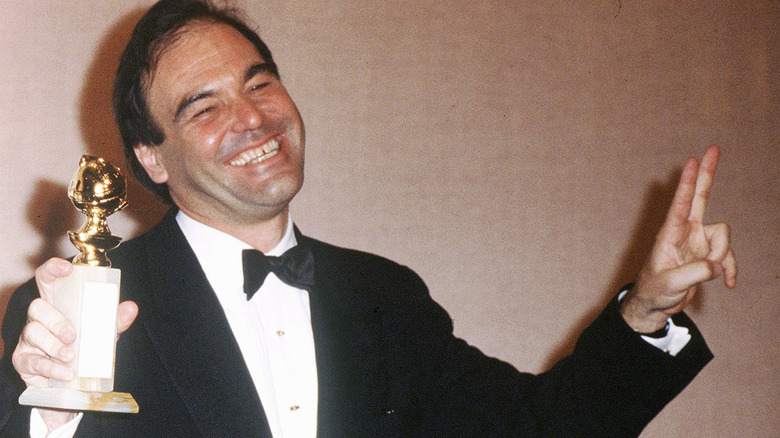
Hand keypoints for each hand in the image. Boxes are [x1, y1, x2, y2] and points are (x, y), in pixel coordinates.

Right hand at [11, 257, 138, 428]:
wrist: (73, 381)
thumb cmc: (85, 347)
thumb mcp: (103, 332)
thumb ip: (115, 320)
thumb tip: (131, 307)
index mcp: (58, 304)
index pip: (47, 279)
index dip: (52, 270)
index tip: (66, 269)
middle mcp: (40, 317)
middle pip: (37, 306)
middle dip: (55, 320)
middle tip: (73, 336)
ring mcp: (29, 338)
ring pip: (32, 332)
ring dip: (53, 345)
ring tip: (71, 356)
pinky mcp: (24, 359)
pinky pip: (33, 360)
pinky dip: (51, 367)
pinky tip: (66, 372)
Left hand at [620, 146, 736, 332]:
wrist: (655, 304)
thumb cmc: (655, 291)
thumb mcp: (671, 284)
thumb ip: (696, 272)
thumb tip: (717, 265)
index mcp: (670, 233)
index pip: (680, 202)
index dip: (687, 182)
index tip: (690, 160)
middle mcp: (685, 231)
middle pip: (700, 196)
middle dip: (707, 173)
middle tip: (713, 148)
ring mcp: (697, 241)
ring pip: (724, 236)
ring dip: (723, 256)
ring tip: (709, 274)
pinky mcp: (706, 254)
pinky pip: (727, 256)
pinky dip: (730, 269)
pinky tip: (728, 284)